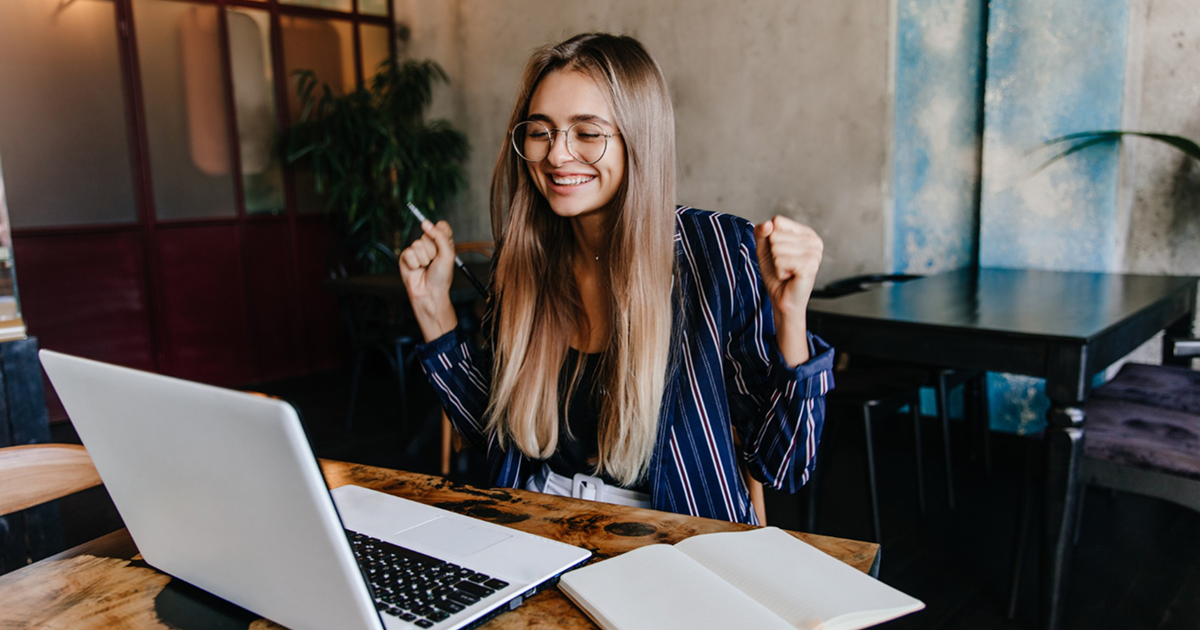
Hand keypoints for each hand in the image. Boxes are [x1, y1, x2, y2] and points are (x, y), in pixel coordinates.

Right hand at [399, 220, 457, 339]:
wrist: (429, 293)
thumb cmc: (441, 277)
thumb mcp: (447, 255)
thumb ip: (439, 236)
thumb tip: (426, 223)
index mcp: (443, 243)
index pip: (441, 226)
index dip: (440, 233)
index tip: (442, 244)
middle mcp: (430, 244)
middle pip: (428, 234)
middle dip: (432, 250)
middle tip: (434, 262)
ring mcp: (417, 250)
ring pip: (418, 244)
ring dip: (424, 259)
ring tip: (426, 267)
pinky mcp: (406, 256)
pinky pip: (409, 252)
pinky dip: (414, 263)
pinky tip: (417, 269)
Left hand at [754, 216, 822, 317]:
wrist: (783, 300)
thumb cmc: (776, 275)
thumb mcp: (764, 249)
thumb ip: (762, 233)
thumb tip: (768, 224)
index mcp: (806, 232)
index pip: (777, 221)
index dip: (771, 238)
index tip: (780, 253)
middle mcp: (814, 240)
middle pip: (775, 235)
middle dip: (773, 254)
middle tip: (784, 265)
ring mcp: (815, 253)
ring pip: (777, 249)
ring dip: (776, 264)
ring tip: (787, 271)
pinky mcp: (810, 266)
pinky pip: (780, 261)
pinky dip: (779, 271)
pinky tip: (789, 276)